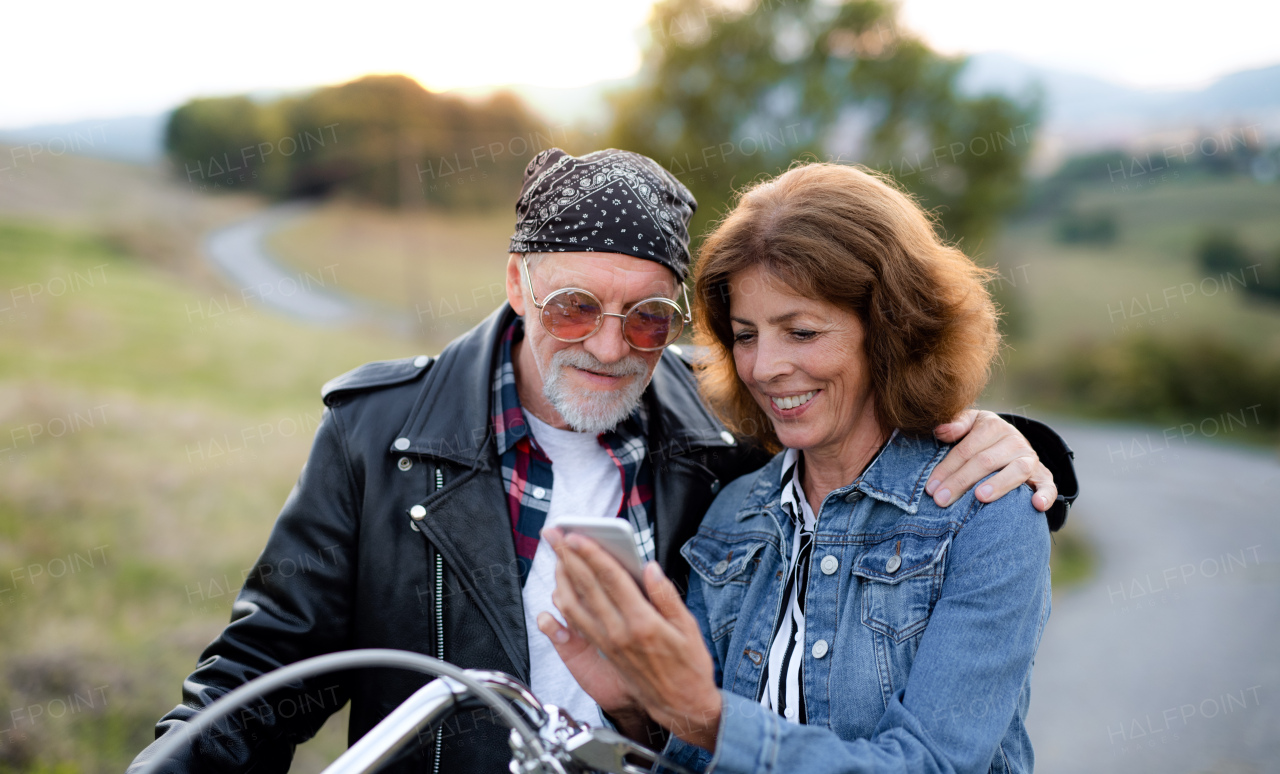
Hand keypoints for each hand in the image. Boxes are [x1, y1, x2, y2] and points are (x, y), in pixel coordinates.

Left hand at [544, 528, 721, 750]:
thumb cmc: (689, 666)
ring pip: (574, 605)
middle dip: (568, 557)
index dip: (592, 555)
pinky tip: (560, 588)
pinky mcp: (603, 651)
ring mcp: (608, 643)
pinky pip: (577, 623)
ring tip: (555, 555)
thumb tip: (650, 568)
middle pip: (587, 587)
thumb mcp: (689, 628)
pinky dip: (564, 603)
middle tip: (555, 535)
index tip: (577, 536)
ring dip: (561, 577)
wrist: (681, 706)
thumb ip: (666, 596)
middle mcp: (619, 632)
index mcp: (643, 622)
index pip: (611, 580)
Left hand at [930, 409, 1056, 510]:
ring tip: (979, 497)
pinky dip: (1045, 495)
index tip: (931, 487)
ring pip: (1015, 471)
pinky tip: (1036, 505)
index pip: (966, 450)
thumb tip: (939, 430)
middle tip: (942, 500)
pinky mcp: (1043, 475)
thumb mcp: (969, 424)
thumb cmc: (980, 437)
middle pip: (986, 461)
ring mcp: (1030, 458)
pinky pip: (1048, 485)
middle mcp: (1014, 441)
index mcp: (993, 426)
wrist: (1010, 442)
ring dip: (998, 485)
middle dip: (961, 482)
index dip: (947, 468)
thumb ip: (955, 425)